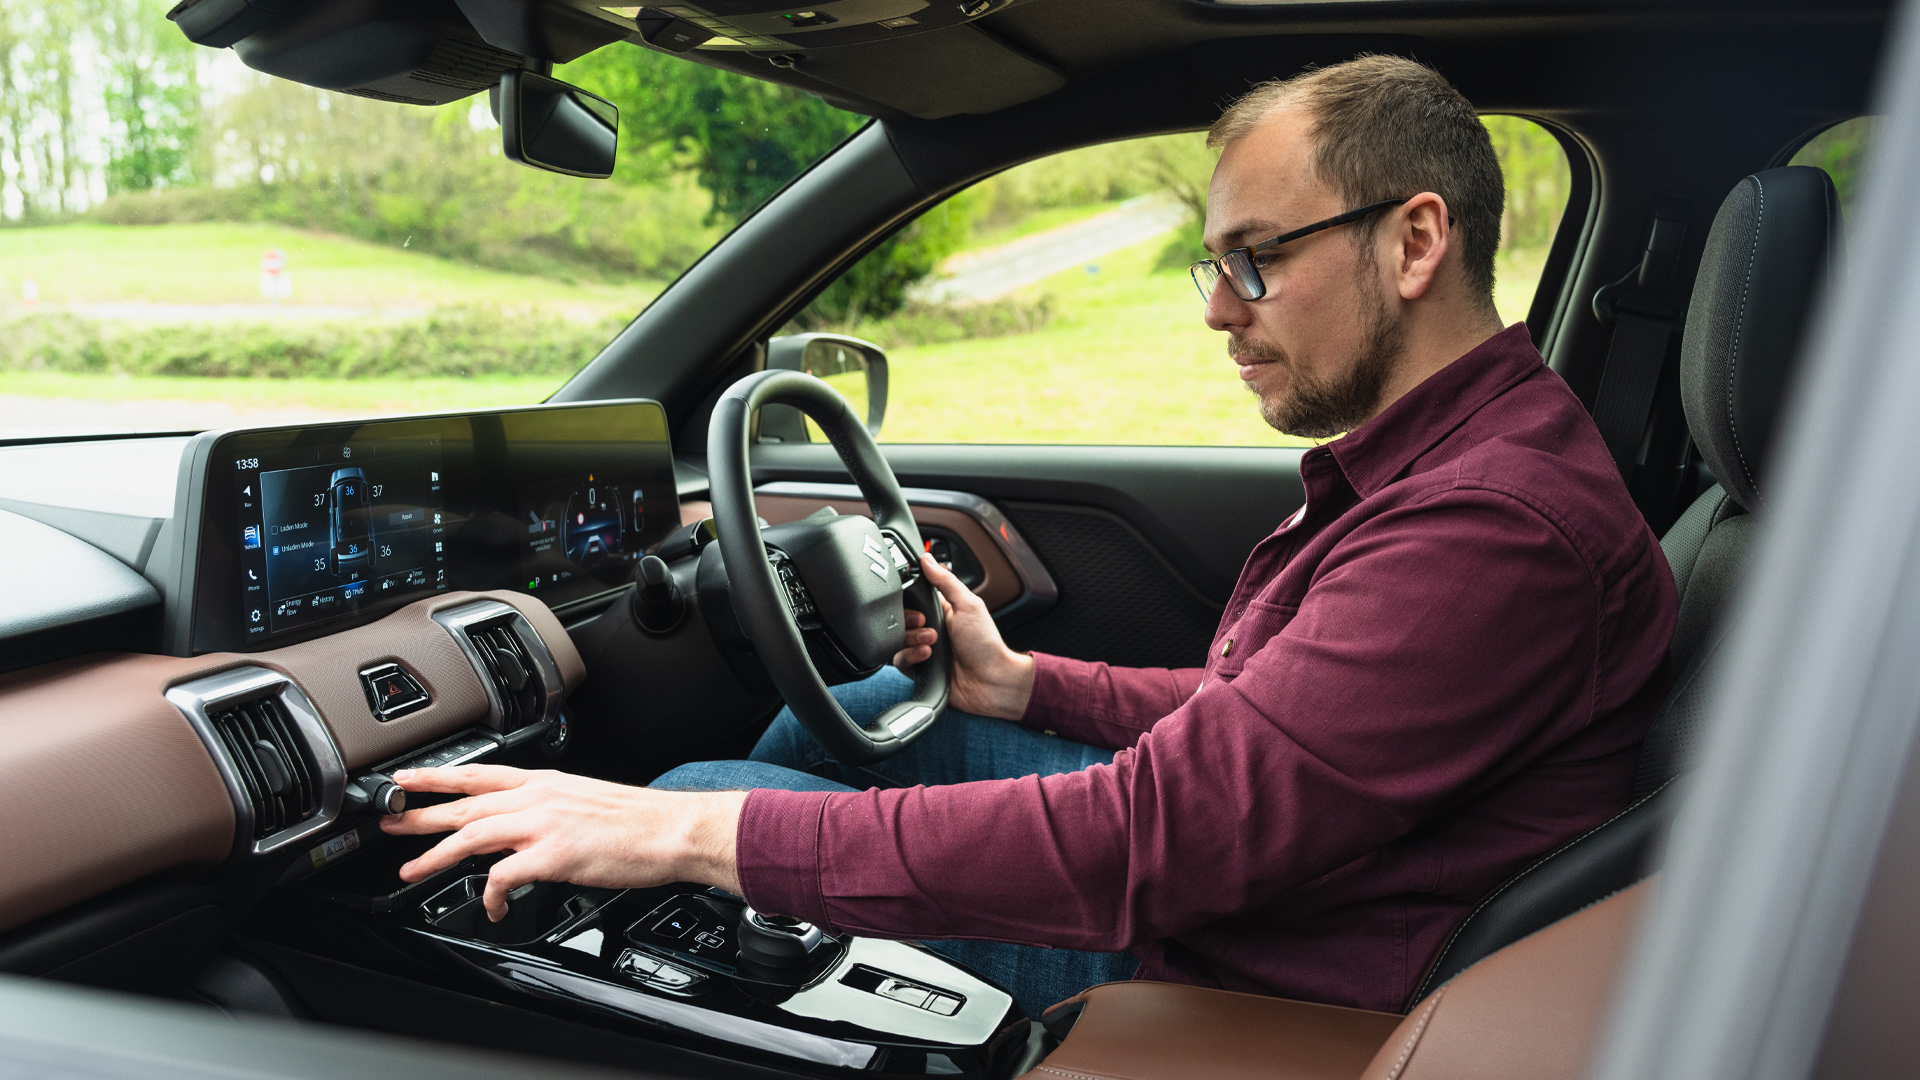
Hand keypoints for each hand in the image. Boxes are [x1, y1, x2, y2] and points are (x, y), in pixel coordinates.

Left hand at [379, 765, 745, 920]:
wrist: (670, 830)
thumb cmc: (637, 821)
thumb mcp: (583, 801)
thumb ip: (546, 809)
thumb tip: (519, 826)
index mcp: (545, 781)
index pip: (478, 773)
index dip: (437, 776)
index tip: (407, 779)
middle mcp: (538, 797)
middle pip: (465, 802)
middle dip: (420, 813)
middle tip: (387, 822)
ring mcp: (543, 824)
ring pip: (472, 834)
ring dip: (436, 855)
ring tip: (412, 871)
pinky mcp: (553, 855)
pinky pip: (504, 876)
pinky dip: (489, 895)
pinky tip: (490, 907)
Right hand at [894, 553, 1034, 719]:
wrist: (990, 681)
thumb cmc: (986, 644)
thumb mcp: (969, 604)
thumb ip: (946, 581)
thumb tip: (927, 559)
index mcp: (941, 611)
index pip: (913, 599)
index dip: (910, 601)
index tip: (920, 606)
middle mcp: (929, 629)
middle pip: (900, 619)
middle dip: (911, 622)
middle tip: (928, 626)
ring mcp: (922, 649)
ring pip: (897, 639)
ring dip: (912, 640)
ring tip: (931, 644)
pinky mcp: (918, 668)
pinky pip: (899, 660)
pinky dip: (910, 657)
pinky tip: (927, 656)